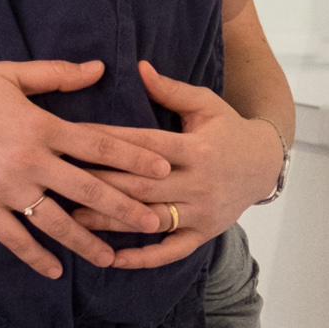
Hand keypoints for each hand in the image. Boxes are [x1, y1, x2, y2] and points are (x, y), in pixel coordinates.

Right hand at [0, 60, 173, 278]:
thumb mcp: (10, 74)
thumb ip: (57, 75)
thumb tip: (99, 68)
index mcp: (42, 126)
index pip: (98, 145)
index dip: (133, 158)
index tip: (164, 170)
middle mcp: (29, 161)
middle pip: (86, 189)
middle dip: (123, 208)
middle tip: (154, 223)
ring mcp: (5, 188)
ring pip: (54, 221)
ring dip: (85, 242)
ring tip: (110, 259)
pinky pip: (13, 238)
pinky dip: (34, 256)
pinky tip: (55, 271)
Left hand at [66, 60, 286, 269]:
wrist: (266, 164)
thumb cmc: (229, 129)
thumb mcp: (206, 104)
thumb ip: (171, 90)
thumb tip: (139, 68)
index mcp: (196, 149)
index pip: (144, 146)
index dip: (107, 143)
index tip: (72, 140)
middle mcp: (199, 182)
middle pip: (141, 185)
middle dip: (100, 184)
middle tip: (62, 182)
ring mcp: (202, 211)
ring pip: (150, 220)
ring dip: (112, 221)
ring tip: (74, 220)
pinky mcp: (204, 233)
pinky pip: (171, 250)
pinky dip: (143, 258)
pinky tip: (114, 259)